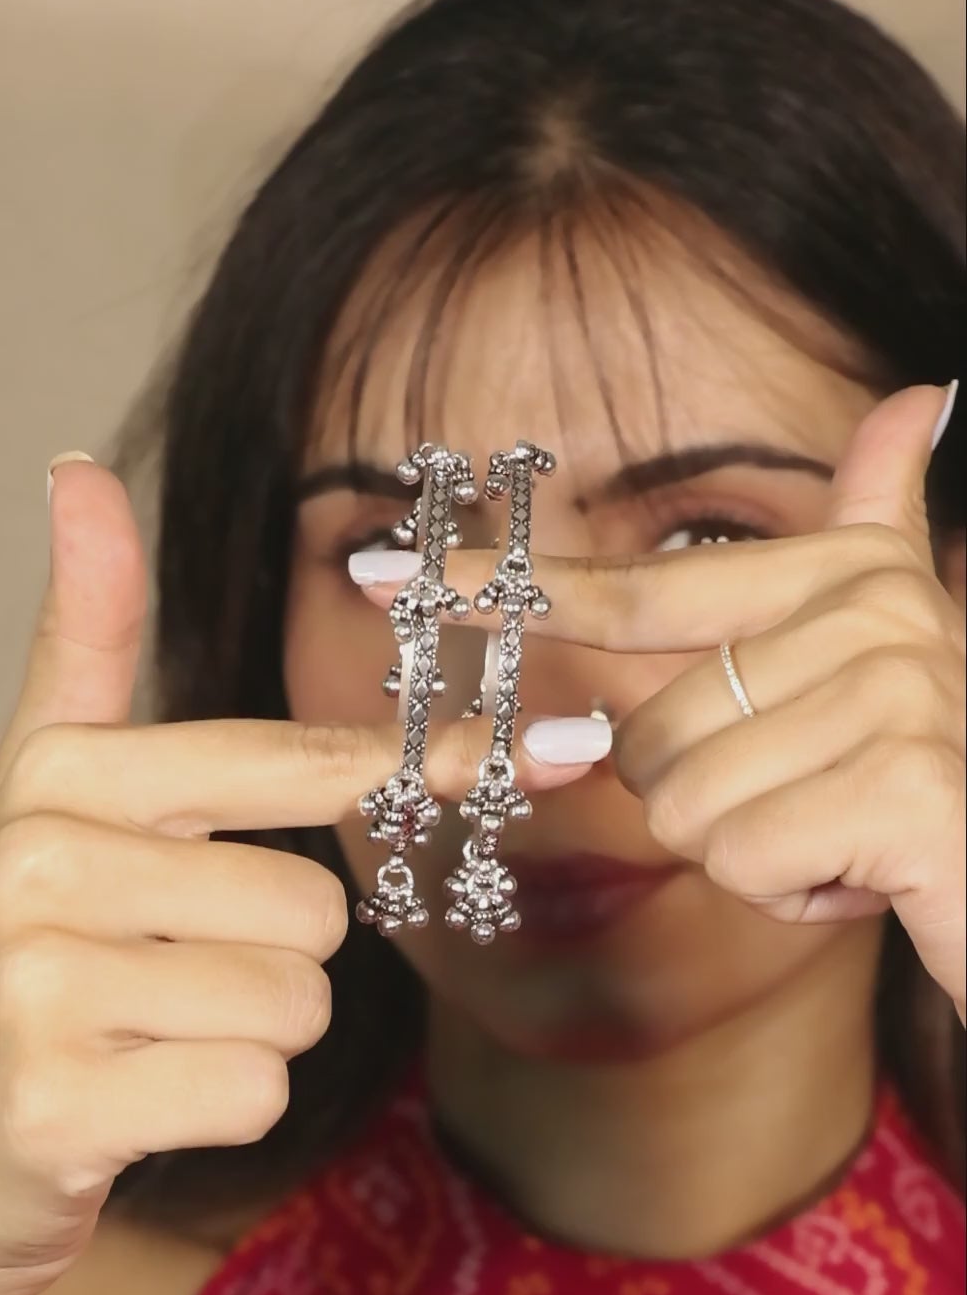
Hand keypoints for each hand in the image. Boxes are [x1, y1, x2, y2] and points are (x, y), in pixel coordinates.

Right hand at [0, 459, 586, 1294]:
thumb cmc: (22, 961)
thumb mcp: (45, 791)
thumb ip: (83, 636)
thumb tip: (78, 467)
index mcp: (63, 773)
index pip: (291, 762)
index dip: (416, 763)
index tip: (552, 750)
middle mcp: (42, 859)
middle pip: (315, 911)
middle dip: (271, 964)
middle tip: (168, 984)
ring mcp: (39, 982)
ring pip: (295, 1004)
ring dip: (248, 1039)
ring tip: (146, 1039)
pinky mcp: (54, 1100)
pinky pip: (254, 1089)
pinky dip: (222, 1109)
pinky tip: (135, 1105)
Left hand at [361, 385, 965, 1021]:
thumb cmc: (934, 790)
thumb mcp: (893, 662)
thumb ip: (878, 528)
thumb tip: (918, 396)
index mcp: (849, 577)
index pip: (637, 591)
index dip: (508, 587)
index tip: (384, 571)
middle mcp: (874, 614)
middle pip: (649, 736)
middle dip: (712, 805)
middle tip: (812, 810)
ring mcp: (895, 695)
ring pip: (686, 808)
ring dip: (755, 856)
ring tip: (846, 843)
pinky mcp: (905, 788)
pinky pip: (742, 861)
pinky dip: (794, 898)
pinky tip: (865, 879)